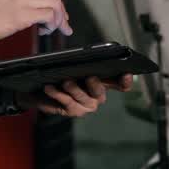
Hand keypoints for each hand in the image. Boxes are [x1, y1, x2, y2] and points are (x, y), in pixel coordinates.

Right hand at [0, 0, 71, 48]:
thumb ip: (13, 2)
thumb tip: (25, 14)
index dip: (53, 4)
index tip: (56, 15)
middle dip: (61, 12)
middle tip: (63, 25)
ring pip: (55, 5)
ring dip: (59, 20)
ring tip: (56, 31)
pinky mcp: (22, 13)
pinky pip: (49, 16)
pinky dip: (53, 24)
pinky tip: (46, 31)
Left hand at [19, 74, 134, 117]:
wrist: (42, 89)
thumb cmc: (62, 75)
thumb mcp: (74, 67)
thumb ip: (84, 64)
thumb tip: (89, 56)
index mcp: (103, 83)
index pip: (119, 84)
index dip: (125, 81)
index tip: (126, 74)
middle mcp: (97, 96)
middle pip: (100, 92)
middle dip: (95, 85)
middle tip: (89, 77)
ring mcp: (86, 106)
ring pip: (83, 98)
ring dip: (74, 89)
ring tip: (65, 81)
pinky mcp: (73, 111)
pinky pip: (67, 102)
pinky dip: (57, 94)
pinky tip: (50, 87)